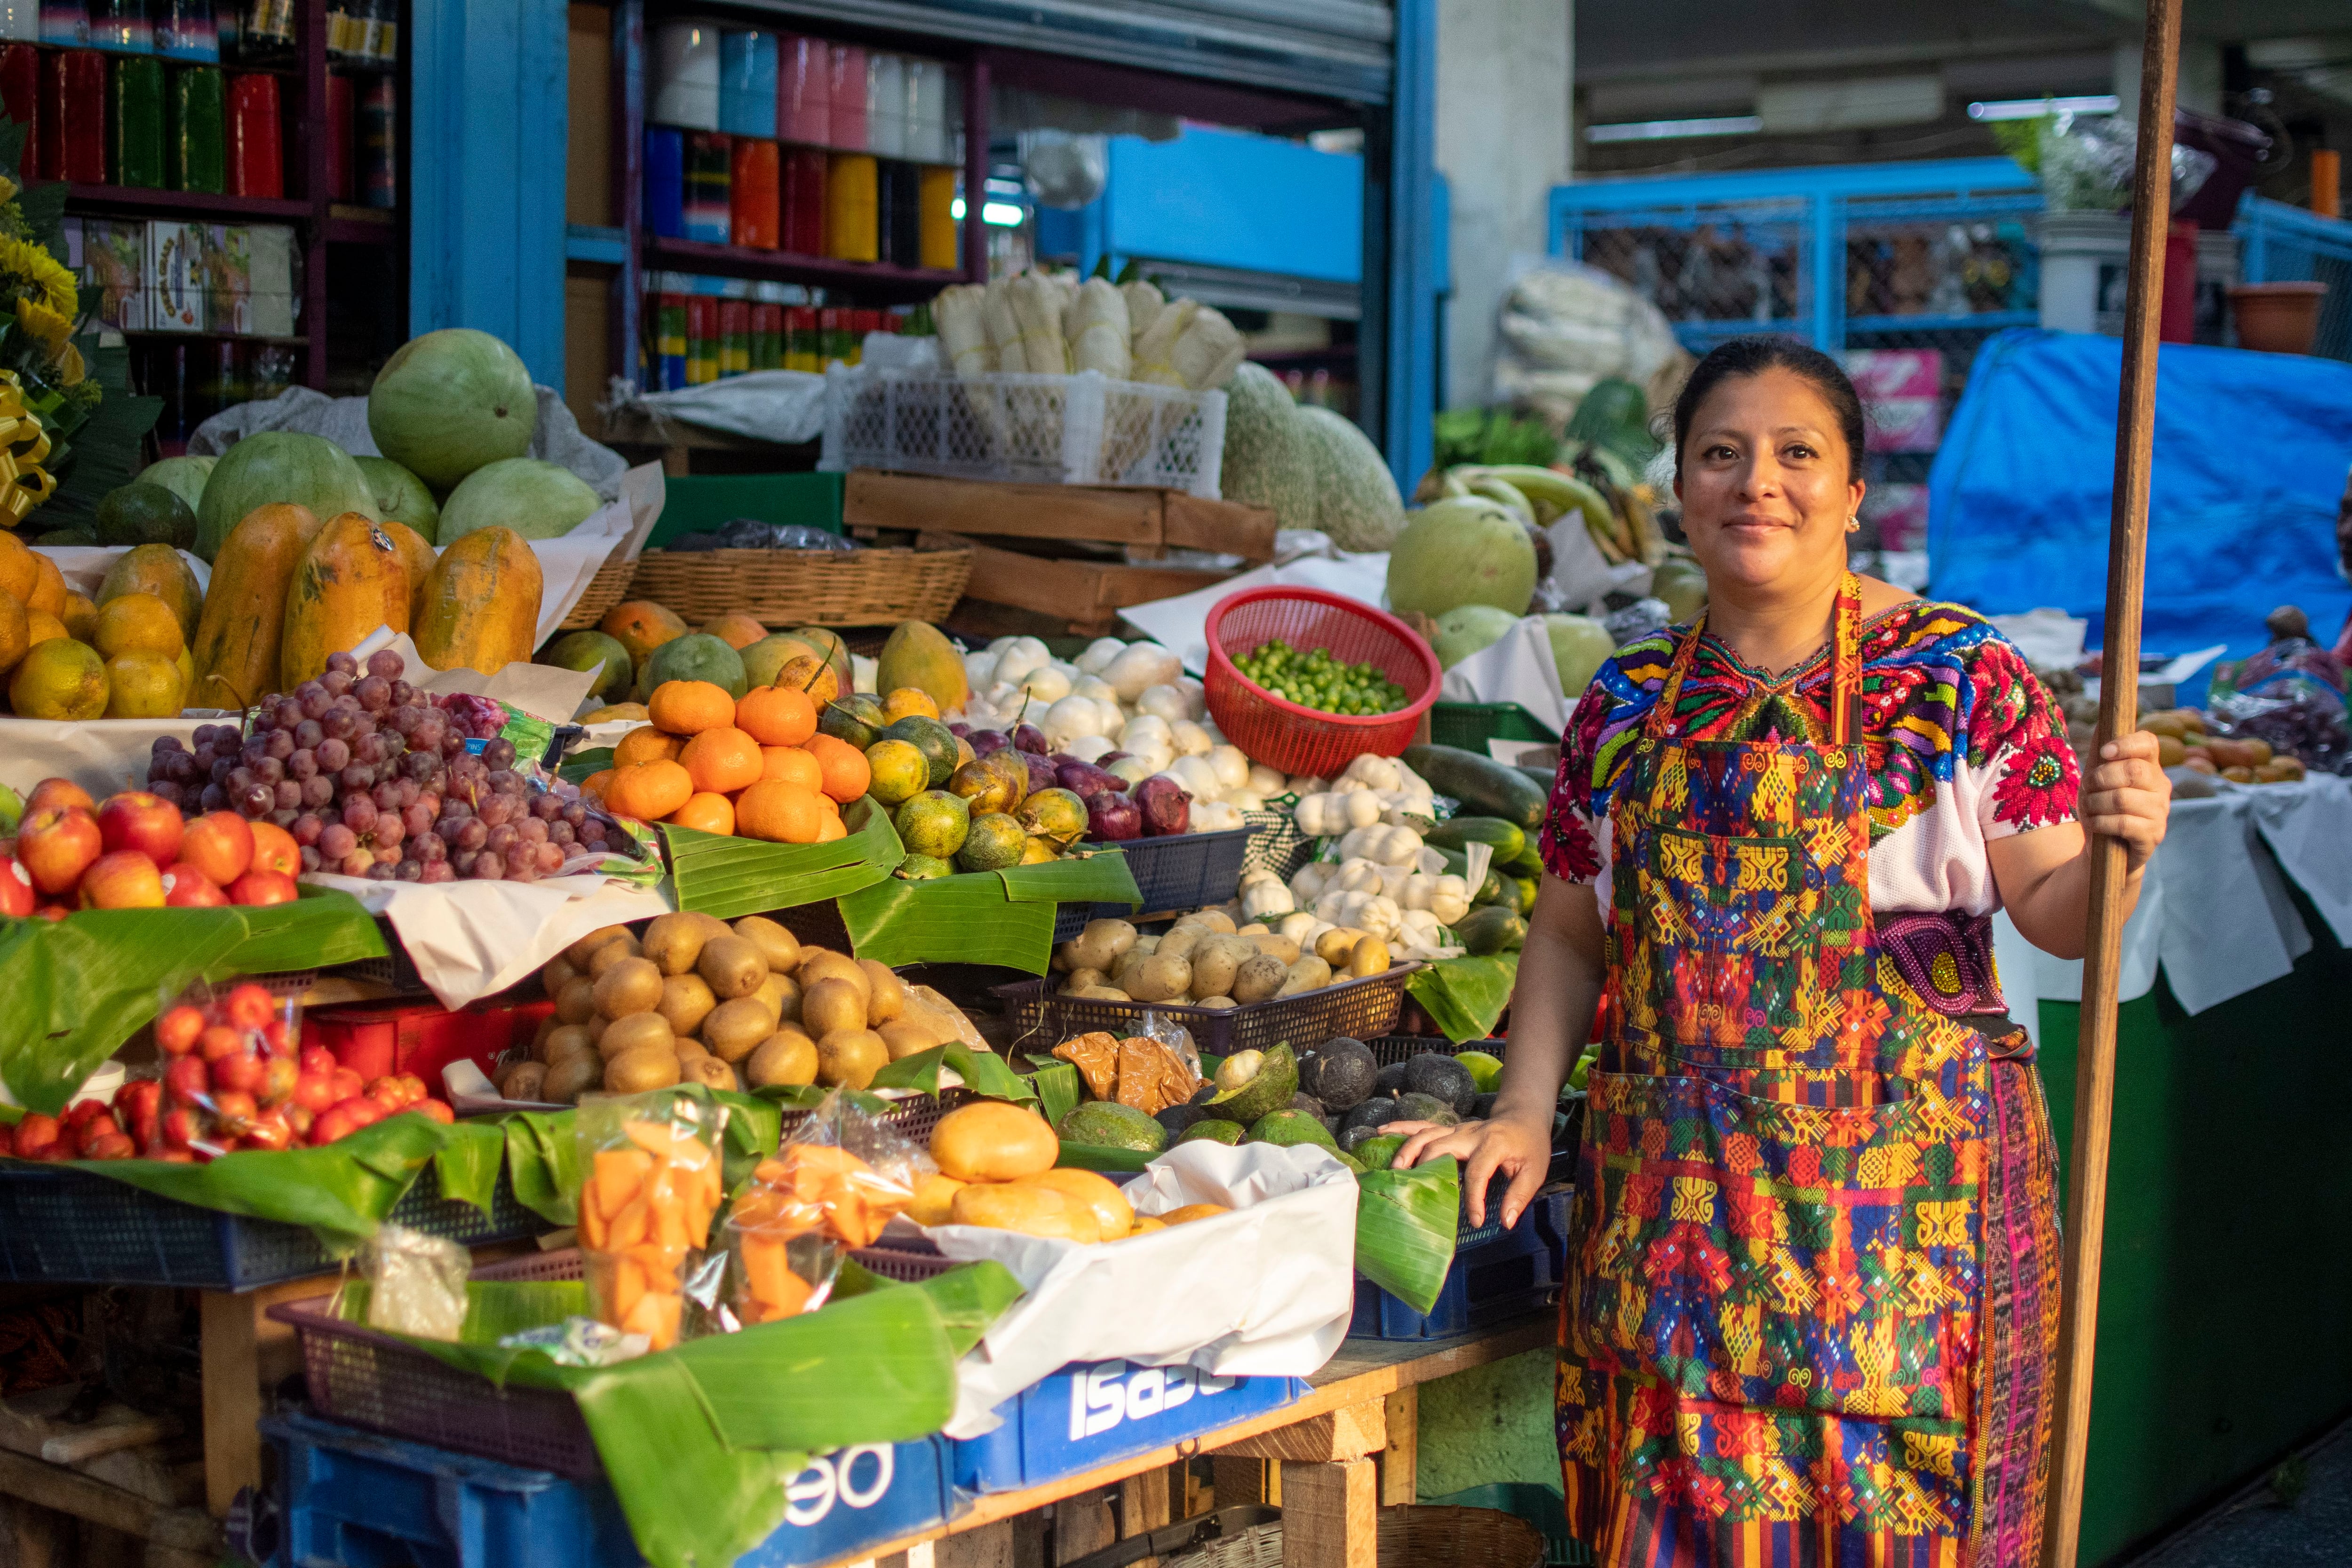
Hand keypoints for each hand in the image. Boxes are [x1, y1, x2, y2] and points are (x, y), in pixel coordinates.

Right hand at [1389, 1110, 1551, 1228]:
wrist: (1523, 1115)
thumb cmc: (1529, 1145)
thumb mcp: (1535, 1171)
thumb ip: (1520, 1195)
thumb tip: (1506, 1222)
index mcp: (1492, 1144)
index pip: (1477, 1172)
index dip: (1474, 1198)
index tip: (1476, 1221)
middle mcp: (1470, 1134)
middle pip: (1439, 1147)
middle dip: (1423, 1168)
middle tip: (1410, 1190)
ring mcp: (1456, 1129)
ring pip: (1425, 1135)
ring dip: (1406, 1150)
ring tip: (1392, 1169)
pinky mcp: (1449, 1129)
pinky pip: (1422, 1126)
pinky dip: (1401, 1128)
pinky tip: (1383, 1132)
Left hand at [2082, 730, 2171, 873]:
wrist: (2103, 850)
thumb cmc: (2101, 808)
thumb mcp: (2095, 778)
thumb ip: (2099, 751)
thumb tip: (2103, 721)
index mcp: (2149, 767)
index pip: (2148, 743)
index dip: (2125, 743)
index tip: (2103, 753)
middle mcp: (2161, 787)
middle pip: (2132, 770)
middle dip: (2100, 778)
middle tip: (2089, 789)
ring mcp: (2160, 812)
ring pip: (2122, 798)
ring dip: (2095, 803)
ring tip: (2092, 809)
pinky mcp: (2153, 836)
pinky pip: (2122, 823)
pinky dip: (2100, 823)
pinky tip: (2097, 825)